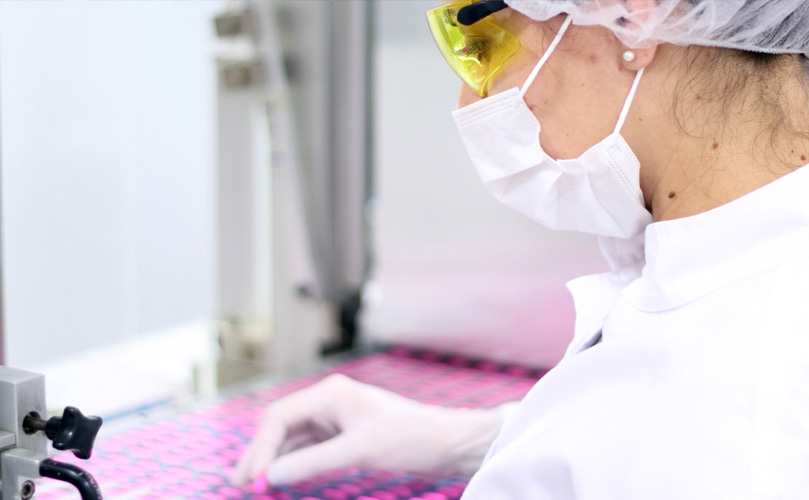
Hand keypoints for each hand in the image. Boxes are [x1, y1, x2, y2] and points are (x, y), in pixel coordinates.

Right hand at [229, 374, 504, 486]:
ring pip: (293, 439)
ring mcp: (336, 418)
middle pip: (281, 427)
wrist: (446, 444)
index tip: (250, 479)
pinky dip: (294, 464)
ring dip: (275, 461)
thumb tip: (271, 476)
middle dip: (261, 454)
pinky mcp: (344, 435)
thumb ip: (313, 463)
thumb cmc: (409, 438)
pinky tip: (282, 480)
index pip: (280, 418)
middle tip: (240, 485)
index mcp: (330, 394)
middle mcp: (329, 402)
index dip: (261, 449)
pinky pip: (309, 449)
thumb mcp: (359, 451)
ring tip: (254, 486)